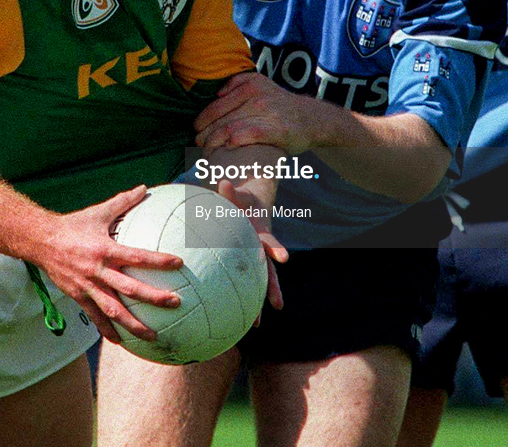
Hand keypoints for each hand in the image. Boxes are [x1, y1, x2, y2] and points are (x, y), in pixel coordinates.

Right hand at [38, 185, 183, 342]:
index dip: (158, 260)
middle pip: (130, 288)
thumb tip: (145, 188)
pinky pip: (95, 317)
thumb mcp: (99, 211)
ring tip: (153, 335)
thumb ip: (123, 201)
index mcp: (105, 249)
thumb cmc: (74, 224)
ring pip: (114, 310)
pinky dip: (108, 331)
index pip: (137, 256)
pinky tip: (122, 342)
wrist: (40, 241)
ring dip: (134, 325)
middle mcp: (98, 270)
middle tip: (176, 303)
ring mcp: (87, 286)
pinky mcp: (78, 296)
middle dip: (154, 297)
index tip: (179, 263)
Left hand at [194, 73, 318, 153]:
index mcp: (251, 85)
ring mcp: (267, 113)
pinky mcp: (276, 129)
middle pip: (221, 118)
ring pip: (230, 128)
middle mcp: (257, 97)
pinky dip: (234, 141)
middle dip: (205, 133)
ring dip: (214, 141)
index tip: (196, 130)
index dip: (203, 119)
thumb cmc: (282, 106)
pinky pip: (248, 134)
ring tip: (207, 151)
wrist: (313, 119)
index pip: (217, 105)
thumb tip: (217, 93)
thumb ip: (241, 83)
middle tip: (198, 144)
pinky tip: (227, 148)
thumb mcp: (263, 84)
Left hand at [217, 179, 287, 315]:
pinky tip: (235, 317)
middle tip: (278, 305)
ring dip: (259, 302)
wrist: (254, 202)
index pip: (270, 241)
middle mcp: (262, 249)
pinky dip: (243, 298)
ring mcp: (256, 259)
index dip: (276, 249)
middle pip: (270, 271)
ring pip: (259, 283)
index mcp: (261, 232)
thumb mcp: (240, 193)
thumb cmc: (244, 198)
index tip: (284, 259)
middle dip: (274, 288)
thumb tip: (223, 182)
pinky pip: (246, 282)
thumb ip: (233, 192)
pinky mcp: (248, 264)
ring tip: (256, 324)